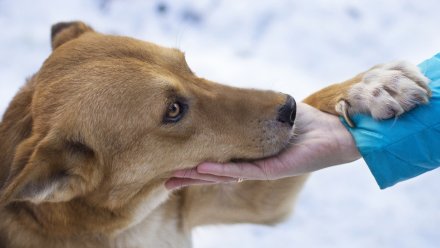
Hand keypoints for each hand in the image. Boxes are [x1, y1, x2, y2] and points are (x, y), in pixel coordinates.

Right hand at [165, 102, 360, 189]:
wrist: (335, 129)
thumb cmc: (306, 121)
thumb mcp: (270, 113)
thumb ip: (250, 111)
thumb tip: (229, 99)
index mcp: (249, 153)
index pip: (217, 160)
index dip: (196, 164)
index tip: (174, 163)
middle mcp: (252, 164)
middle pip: (215, 174)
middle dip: (190, 178)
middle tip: (165, 182)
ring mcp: (261, 169)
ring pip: (224, 175)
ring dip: (198, 177)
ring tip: (174, 179)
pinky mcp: (273, 170)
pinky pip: (243, 170)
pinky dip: (221, 170)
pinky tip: (201, 169)